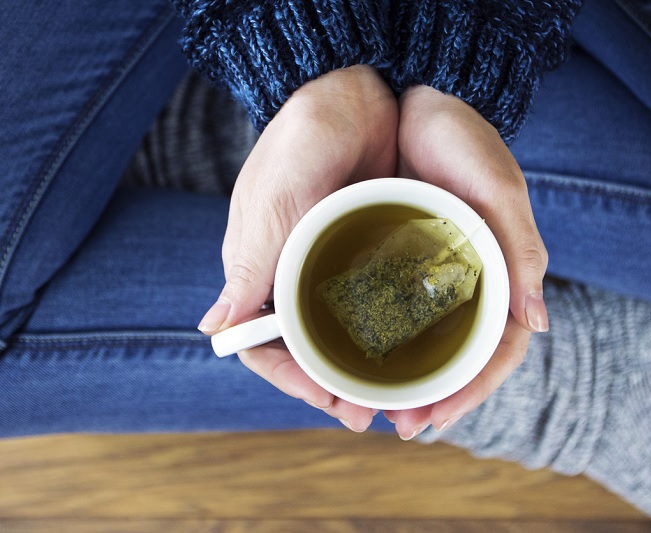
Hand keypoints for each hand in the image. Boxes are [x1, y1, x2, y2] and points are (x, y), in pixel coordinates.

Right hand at [197, 65, 397, 431]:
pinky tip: (417, 350)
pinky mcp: (371, 248)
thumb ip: (249, 270)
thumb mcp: (272, 206)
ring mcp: (335, 265)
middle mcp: (298, 277)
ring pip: (347, 335)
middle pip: (313, 351)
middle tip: (375, 415)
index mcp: (264, 274)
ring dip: (369, 370)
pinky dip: (392, 331)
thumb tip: (216, 331)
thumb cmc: (298, 144)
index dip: (297, 384)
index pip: (269, 348)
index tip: (334, 405)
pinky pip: (379, 301)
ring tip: (402, 397)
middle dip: (338, 388)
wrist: (349, 93)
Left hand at [385, 85, 548, 439]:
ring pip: (429, 344)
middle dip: (435, 398)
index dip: (470, 390)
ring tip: (373, 408)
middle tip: (398, 425)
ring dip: (406, 381)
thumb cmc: (464, 140)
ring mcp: (436, 273)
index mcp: (500, 271)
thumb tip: (539, 322)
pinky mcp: (403, 260)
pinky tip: (361, 360)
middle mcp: (471, 280)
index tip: (433, 418)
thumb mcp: (498, 188)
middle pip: (460, 358)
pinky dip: (385, 344)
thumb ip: (521, 249)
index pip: (496, 350)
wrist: (414, 95)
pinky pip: (397, 313)